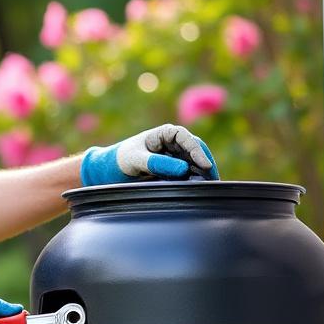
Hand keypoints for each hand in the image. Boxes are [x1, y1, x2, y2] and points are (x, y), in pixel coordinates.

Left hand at [80, 124, 218, 185]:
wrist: (109, 171)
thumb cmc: (120, 160)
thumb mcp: (135, 160)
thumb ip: (156, 163)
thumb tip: (183, 169)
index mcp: (164, 133)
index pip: (186, 138)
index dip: (197, 150)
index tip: (204, 165)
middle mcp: (173, 143)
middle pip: (196, 151)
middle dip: (206, 164)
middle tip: (213, 180)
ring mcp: (175, 157)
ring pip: (195, 164)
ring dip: (202, 174)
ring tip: (207, 187)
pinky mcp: (174, 170)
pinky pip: (189, 174)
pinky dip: (195, 180)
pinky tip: (199, 190)